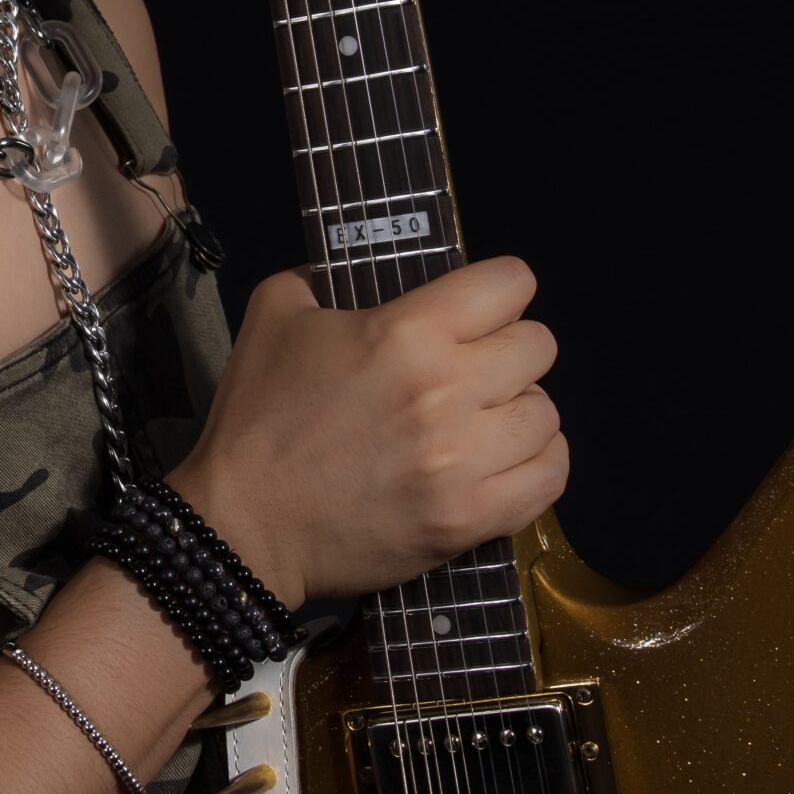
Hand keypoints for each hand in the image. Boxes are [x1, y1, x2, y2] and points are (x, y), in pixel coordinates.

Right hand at [169, 256, 566, 601]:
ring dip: (519, 411)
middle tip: (474, 370)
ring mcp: (463, 462)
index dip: (499, 290)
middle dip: (509, 350)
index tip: (480, 309)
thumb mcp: (273, 315)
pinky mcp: (469, 519)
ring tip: (485, 422)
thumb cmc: (256, 419)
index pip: (509, 284)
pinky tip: (504, 461)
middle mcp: (446, 391)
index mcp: (405, 332)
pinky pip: (550, 477)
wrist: (243, 525)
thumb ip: (318, 274)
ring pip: (547, 414)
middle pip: (539, 347)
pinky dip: (537, 464)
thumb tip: (351, 267)